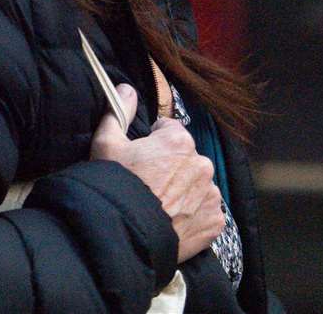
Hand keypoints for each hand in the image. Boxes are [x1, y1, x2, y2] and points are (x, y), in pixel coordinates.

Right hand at [90, 83, 223, 262]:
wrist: (125, 235)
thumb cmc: (115, 185)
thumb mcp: (106, 143)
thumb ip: (119, 110)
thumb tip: (127, 88)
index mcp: (179, 141)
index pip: (169, 131)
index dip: (152, 144)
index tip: (140, 160)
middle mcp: (202, 164)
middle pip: (186, 159)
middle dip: (171, 168)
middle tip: (148, 185)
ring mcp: (211, 195)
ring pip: (198, 186)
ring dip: (185, 192)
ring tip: (160, 206)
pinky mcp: (215, 222)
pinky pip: (206, 213)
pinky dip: (194, 216)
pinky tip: (173, 222)